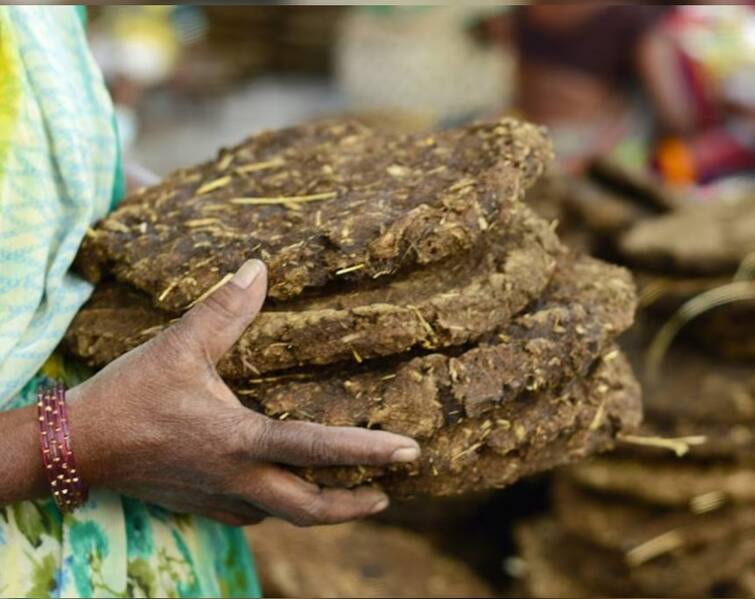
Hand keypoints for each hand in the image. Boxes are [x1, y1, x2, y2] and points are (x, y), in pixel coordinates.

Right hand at [68, 260, 419, 525]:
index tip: (409, 453)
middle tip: (387, 492)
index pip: (318, 449)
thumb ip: (223, 308)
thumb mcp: (179, 344)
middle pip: (309, 509)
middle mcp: (238, 478)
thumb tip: (258, 268)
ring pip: (281, 515)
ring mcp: (220, 497)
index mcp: (241, 441)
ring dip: (317, 508)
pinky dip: (277, 505)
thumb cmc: (130, 395)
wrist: (78, 446)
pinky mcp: (202, 504)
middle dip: (352, 505)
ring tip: (346, 493)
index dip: (368, 451)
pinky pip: (251, 514)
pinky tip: (281, 489)